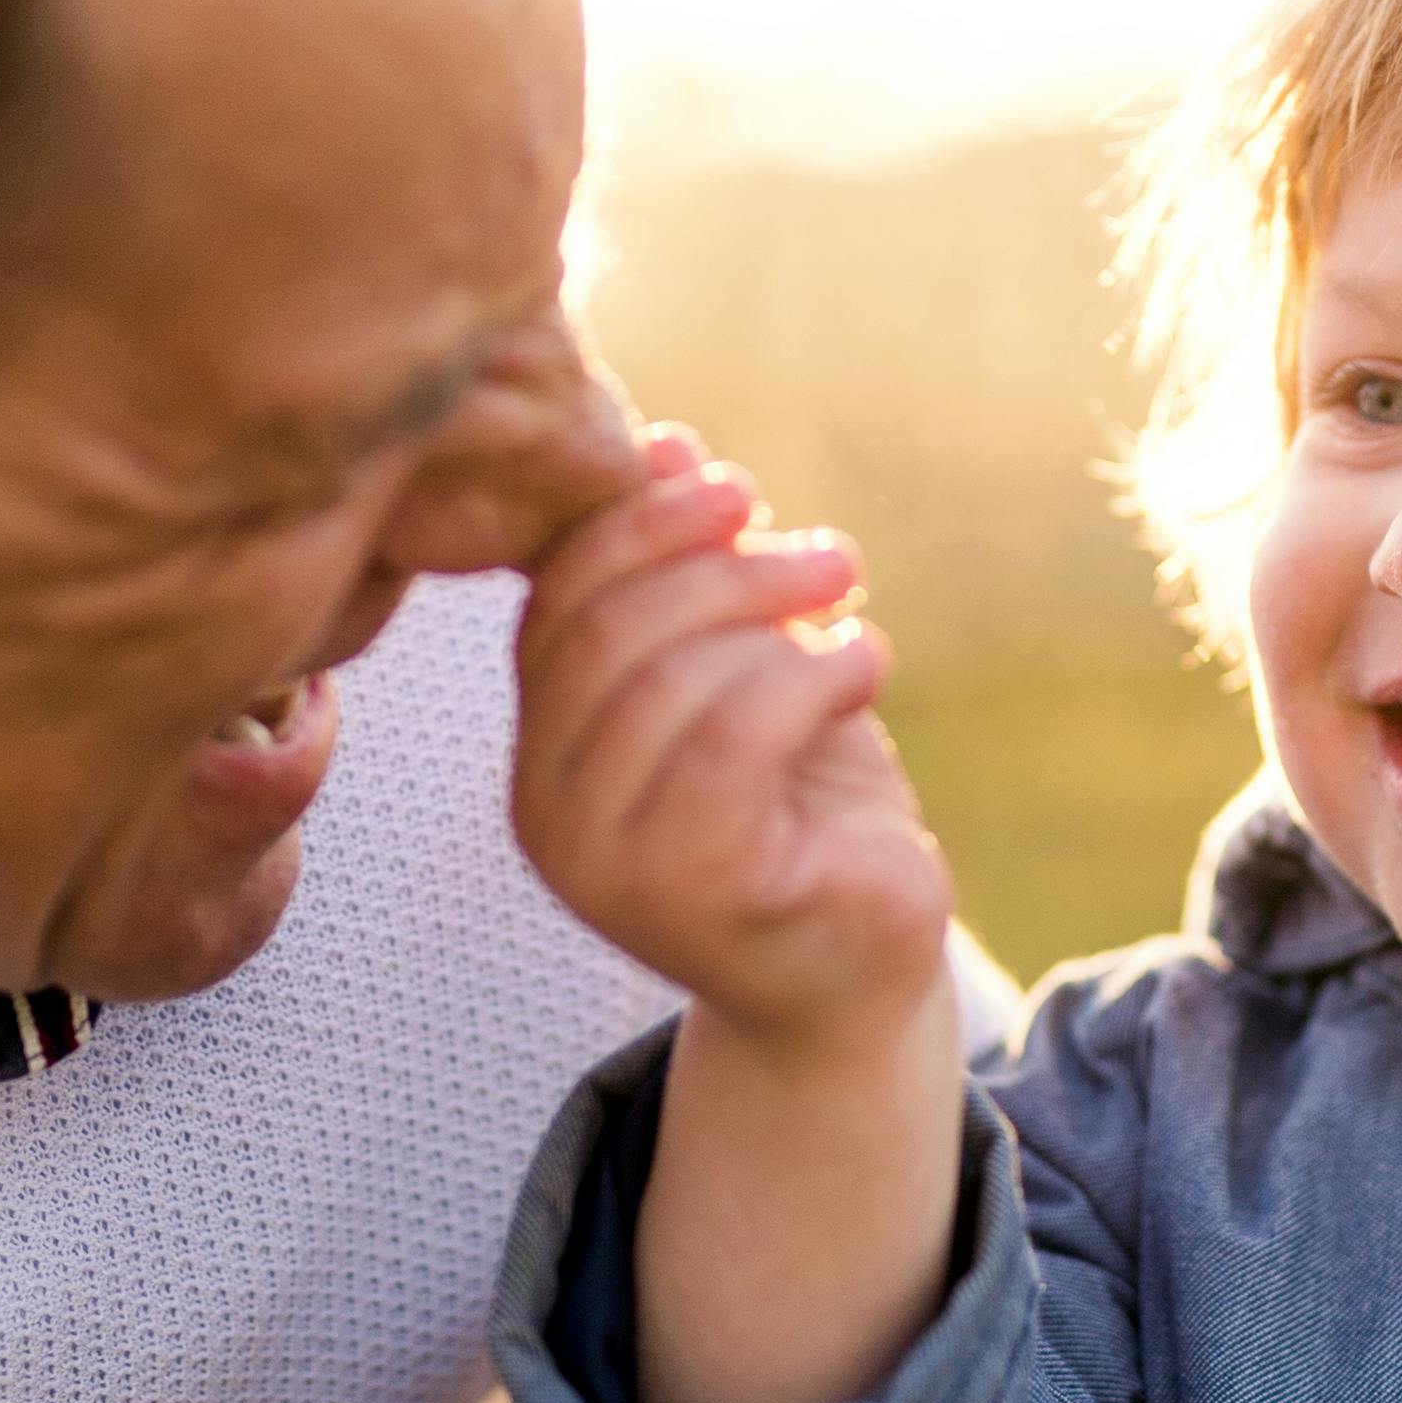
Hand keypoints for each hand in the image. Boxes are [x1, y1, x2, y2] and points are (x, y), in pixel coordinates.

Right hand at [510, 433, 953, 1045]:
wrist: (857, 962)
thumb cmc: (797, 807)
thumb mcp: (736, 669)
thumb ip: (685, 575)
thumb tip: (659, 440)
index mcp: (538, 754)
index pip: (553, 604)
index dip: (637, 524)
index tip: (731, 484)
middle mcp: (547, 816)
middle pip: (604, 631)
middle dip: (716, 562)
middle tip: (823, 550)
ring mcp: (610, 864)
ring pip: (668, 678)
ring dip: (773, 610)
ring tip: (848, 601)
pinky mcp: (697, 890)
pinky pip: (735, 738)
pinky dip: (810, 674)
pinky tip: (863, 662)